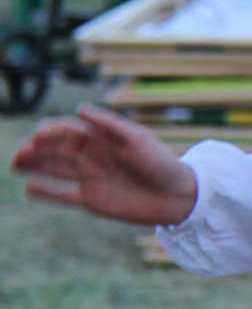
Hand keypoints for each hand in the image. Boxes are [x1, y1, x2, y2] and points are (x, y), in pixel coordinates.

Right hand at [10, 103, 197, 225]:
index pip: (71, 131)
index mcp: (104, 139)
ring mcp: (91, 178)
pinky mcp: (92, 200)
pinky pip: (64, 195)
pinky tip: (28, 188)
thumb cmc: (161, 162)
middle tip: (19, 152)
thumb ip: (108, 125)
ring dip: (35, 167)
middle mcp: (94, 156)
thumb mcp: (137, 139)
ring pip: (56, 170)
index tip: (39, 135)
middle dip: (37, 150)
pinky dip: (47, 192)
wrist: (177, 196)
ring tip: (14, 164)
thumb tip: (80, 109)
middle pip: (58, 150)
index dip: (53, 131)